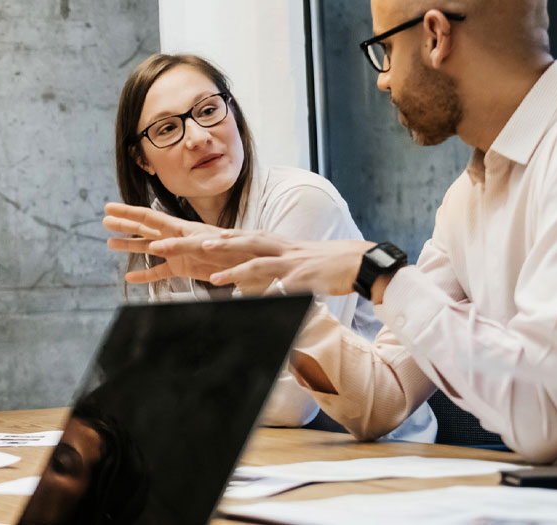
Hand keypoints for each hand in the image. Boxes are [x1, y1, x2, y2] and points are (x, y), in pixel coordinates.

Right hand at [103, 202, 232, 282]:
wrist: (246, 262)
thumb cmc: (229, 249)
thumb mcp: (205, 245)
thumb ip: (179, 246)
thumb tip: (154, 247)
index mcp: (179, 227)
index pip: (148, 217)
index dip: (127, 212)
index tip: (109, 208)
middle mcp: (174, 237)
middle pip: (144, 229)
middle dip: (124, 224)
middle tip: (104, 220)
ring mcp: (176, 253)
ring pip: (147, 248)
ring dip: (129, 246)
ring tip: (109, 243)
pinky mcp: (181, 269)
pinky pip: (159, 272)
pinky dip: (145, 275)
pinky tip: (130, 277)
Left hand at [202, 237, 375, 295]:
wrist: (359, 261)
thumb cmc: (326, 263)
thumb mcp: (297, 260)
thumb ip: (276, 267)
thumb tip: (257, 282)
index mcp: (279, 243)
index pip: (246, 236)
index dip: (224, 236)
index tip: (201, 235)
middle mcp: (282, 249)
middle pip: (244, 242)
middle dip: (219, 243)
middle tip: (198, 244)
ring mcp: (292, 263)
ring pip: (258, 263)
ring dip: (235, 270)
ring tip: (214, 278)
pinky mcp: (305, 279)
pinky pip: (282, 288)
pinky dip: (268, 296)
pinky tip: (254, 303)